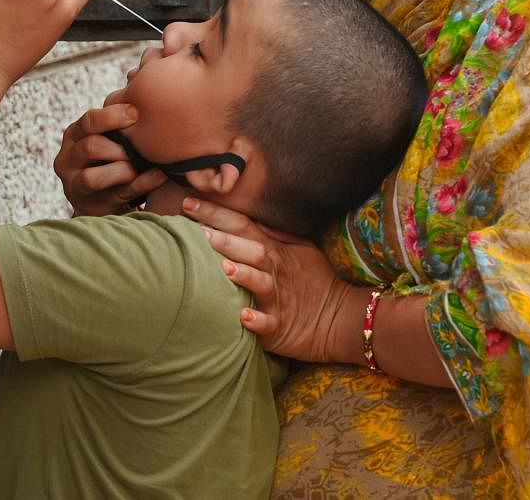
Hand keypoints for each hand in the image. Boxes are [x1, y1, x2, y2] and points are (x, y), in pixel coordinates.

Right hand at [54, 101, 167, 215]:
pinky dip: (141, 184)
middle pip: (91, 146)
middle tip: (141, 144)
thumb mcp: (110, 134)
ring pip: (93, 176)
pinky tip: (159, 175)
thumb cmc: (113, 155)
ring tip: (141, 164)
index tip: (136, 112)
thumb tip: (137, 74)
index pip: (88, 121)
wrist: (105, 197)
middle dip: (120, 147)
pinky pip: (116, 194)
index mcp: (73, 135)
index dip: (112, 116)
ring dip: (123, 169)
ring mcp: (74, 185)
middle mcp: (67, 158)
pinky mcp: (90, 205)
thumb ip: (121, 113)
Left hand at [183, 198, 353, 362]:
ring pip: (258, 284)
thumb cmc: (314, 281)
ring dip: (242, 276)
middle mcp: (273, 271)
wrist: (340, 318)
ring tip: (223, 269)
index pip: (242, 225)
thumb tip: (246, 213)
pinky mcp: (280, 327)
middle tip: (198, 232)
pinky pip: (268, 324)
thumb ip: (274, 232)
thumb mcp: (300, 248)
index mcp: (274, 250)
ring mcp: (277, 299)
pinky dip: (257, 321)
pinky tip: (244, 317)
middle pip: (249, 250)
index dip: (216, 213)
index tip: (188, 202)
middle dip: (224, 240)